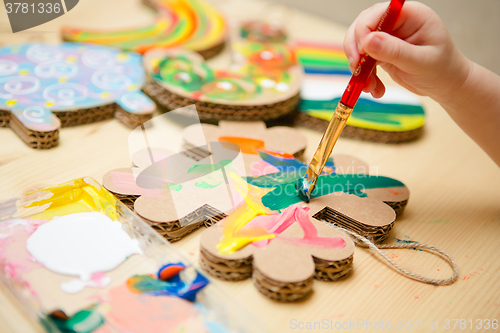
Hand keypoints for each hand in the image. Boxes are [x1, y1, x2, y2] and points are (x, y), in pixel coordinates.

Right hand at [343, 1, 470, 103]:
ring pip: (359, 44)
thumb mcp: (420, 62)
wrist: (446, 85)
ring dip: (359, 67)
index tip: (361, 53)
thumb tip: (367, 41)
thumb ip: (395, 51)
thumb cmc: (442, 70)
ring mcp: (388, 37)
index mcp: (410, 15)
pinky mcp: (382, 52)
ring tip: (369, 87)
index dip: (364, 31)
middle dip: (356, 50)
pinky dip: (364, 76)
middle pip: (362, 26)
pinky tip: (375, 89)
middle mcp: (397, 22)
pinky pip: (364, 60)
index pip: (377, 13)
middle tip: (357, 70)